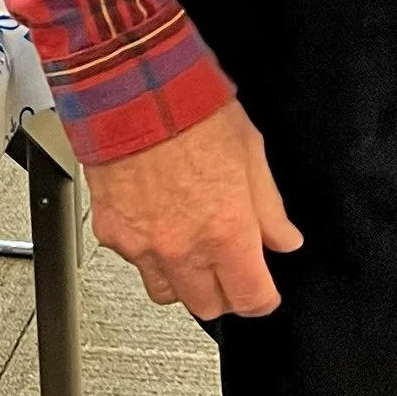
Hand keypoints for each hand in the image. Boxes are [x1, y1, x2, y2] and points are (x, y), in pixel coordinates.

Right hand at [81, 99, 301, 320]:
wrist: (133, 89)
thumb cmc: (192, 110)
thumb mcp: (252, 153)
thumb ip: (270, 208)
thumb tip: (284, 238)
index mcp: (225, 231)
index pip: (251, 298)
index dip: (264, 299)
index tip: (266, 290)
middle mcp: (182, 248)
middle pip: (208, 307)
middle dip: (225, 292)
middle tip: (232, 266)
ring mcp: (142, 245)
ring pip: (167, 294)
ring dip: (185, 281)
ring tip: (194, 249)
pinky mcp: (111, 233)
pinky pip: (134, 262)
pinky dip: (150, 253)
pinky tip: (161, 223)